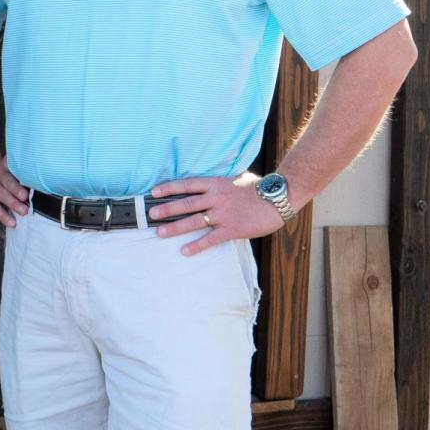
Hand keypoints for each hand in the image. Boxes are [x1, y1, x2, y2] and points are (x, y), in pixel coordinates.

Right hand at [0, 158, 29, 228]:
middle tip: (26, 197)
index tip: (36, 181)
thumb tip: (45, 189)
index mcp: (8, 166)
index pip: (17, 169)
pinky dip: (4, 216)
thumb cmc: (3, 181)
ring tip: (24, 212)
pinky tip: (12, 222)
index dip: (25, 174)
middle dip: (17, 189)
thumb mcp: (11, 173)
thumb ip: (24, 178)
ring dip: (13, 204)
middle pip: (8, 181)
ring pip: (2, 195)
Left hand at [147, 172, 283, 255]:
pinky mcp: (232, 228)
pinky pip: (211, 238)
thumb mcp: (236, 179)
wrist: (279, 197)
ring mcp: (223, 214)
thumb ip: (220, 184)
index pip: (187, 185)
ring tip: (160, 232)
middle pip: (186, 203)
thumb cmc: (259, 188)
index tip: (154, 192)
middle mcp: (216, 198)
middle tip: (151, 214)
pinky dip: (197, 245)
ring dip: (175, 227)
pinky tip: (185, 251)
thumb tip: (210, 185)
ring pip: (194, 220)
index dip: (169, 188)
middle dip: (167, 209)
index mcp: (215, 184)